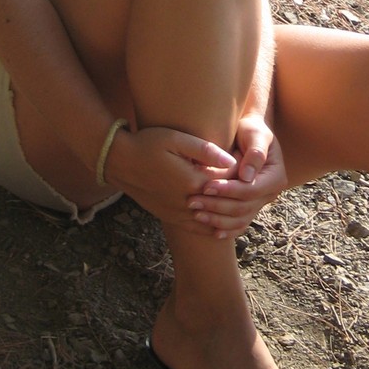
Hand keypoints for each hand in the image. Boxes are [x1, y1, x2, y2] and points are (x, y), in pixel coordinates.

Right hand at [105, 125, 235, 229]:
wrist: (118, 161)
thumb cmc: (147, 144)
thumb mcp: (176, 139)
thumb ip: (205, 150)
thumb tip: (231, 160)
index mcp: (191, 181)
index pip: (226, 183)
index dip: (240, 177)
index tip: (248, 167)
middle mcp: (186, 201)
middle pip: (220, 205)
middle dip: (236, 198)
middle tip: (249, 189)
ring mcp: (176, 212)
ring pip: (209, 221)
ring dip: (225, 217)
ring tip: (240, 211)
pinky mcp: (168, 216)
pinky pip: (194, 228)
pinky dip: (208, 229)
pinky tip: (218, 227)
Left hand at [188, 113, 286, 238]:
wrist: (246, 133)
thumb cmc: (250, 129)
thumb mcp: (255, 134)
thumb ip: (254, 153)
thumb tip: (247, 177)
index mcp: (276, 177)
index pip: (251, 190)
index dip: (228, 190)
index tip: (207, 186)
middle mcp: (270, 194)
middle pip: (243, 208)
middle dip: (217, 206)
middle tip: (192, 201)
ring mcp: (260, 203)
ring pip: (240, 219)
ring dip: (217, 220)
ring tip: (195, 213)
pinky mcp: (249, 208)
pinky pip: (239, 224)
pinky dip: (226, 229)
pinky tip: (211, 231)